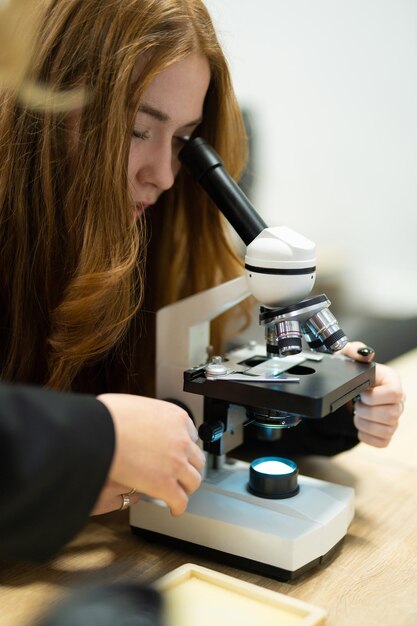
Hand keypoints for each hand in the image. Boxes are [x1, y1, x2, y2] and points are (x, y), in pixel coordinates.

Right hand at [96, 394, 204, 515]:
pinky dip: (178, 506)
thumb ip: (144, 414)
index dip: (181, 445)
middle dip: (187, 466)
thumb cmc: (108, 416)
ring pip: (193, 480)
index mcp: (176, 417)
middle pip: (196, 458)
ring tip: (178, 491)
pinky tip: (173, 509)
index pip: (190, 435)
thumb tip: (137, 416)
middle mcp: (181, 440)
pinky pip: (180, 500)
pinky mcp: (165, 484)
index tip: (176, 451)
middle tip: (179, 471)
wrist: (98, 431)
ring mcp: (176, 463)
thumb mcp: (134, 405)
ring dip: (186, 487)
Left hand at [339, 341, 404, 446]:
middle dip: (367, 412)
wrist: (348, 388)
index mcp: (392, 380)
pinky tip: (360, 425)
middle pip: (391, 415)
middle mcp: (397, 400)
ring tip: (357, 413)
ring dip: (364, 423)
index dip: (375, 397)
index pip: (395, 393)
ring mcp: (394, 417)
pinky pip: (382, 442)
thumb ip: (354, 350)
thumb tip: (365, 354)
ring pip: (387, 430)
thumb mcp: (346, 357)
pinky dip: (366, 436)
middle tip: (357, 404)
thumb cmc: (350, 372)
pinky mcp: (387, 432)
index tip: (361, 393)